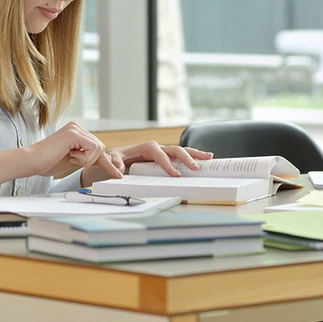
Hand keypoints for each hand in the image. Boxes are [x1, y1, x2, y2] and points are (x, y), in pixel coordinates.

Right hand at [29, 122, 121, 178]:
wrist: (32, 162)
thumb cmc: (48, 162)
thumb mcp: (74, 159)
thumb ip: (87, 157)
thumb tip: (105, 160)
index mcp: (76, 131)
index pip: (97, 147)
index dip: (107, 163)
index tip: (118, 175)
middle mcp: (77, 127)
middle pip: (100, 148)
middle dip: (90, 160)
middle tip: (72, 160)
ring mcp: (75, 128)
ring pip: (98, 149)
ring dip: (85, 159)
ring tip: (68, 157)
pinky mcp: (74, 133)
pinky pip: (93, 149)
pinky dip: (83, 158)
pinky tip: (69, 155)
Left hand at [81, 141, 212, 185]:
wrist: (118, 155)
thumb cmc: (117, 157)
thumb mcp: (114, 159)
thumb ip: (116, 163)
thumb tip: (120, 169)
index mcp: (148, 147)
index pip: (161, 156)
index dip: (168, 165)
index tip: (176, 174)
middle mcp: (157, 146)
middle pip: (175, 150)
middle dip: (186, 158)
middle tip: (195, 168)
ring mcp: (163, 150)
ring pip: (181, 150)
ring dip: (195, 154)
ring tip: (209, 158)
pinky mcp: (166, 155)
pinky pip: (181, 155)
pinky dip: (192, 156)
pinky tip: (204, 158)